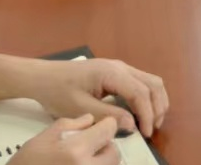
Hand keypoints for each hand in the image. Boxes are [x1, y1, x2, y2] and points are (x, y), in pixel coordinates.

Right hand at [11, 116, 120, 164]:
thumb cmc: (26, 164)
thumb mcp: (43, 138)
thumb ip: (70, 125)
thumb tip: (89, 120)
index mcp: (76, 151)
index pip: (108, 131)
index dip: (105, 125)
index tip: (101, 126)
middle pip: (114, 154)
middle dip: (105, 147)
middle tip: (89, 146)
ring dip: (101, 161)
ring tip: (81, 159)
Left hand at [28, 57, 169, 138]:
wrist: (43, 77)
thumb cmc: (58, 91)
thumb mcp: (80, 108)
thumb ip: (108, 116)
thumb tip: (132, 124)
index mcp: (112, 73)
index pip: (141, 93)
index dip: (147, 114)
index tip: (145, 134)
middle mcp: (120, 66)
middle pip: (152, 83)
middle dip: (157, 107)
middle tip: (152, 129)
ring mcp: (119, 67)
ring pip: (149, 81)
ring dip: (155, 101)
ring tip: (150, 122)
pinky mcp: (115, 72)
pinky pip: (140, 82)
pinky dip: (146, 97)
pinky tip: (140, 112)